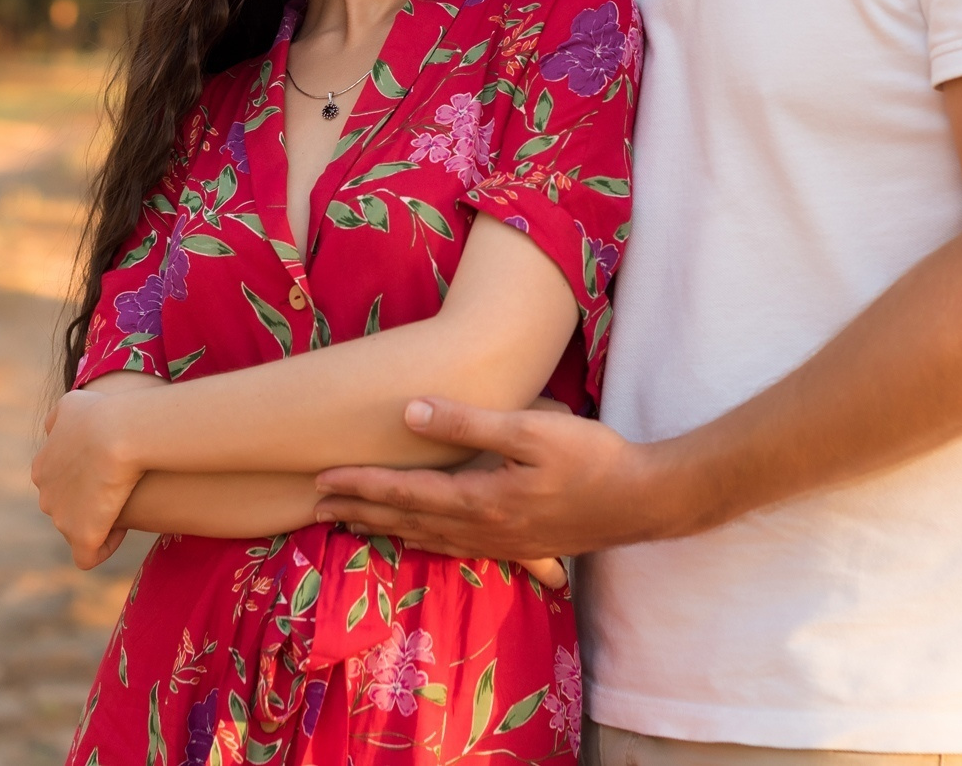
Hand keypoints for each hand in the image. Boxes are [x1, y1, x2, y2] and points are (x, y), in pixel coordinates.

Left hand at [31, 389, 140, 567]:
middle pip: (68, 508)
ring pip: (80, 529)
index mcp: (42, 467)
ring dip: (101, 522)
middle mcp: (46, 495)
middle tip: (121, 489)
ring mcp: (62, 519)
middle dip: (92, 503)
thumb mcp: (72, 404)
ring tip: (128, 508)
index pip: (62, 482)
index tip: (112, 469)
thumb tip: (53, 429)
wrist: (118, 433)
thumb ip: (59, 419)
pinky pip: (88, 555)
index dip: (89, 478)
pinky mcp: (82, 536)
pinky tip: (122, 531)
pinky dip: (103, 547)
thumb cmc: (103, 412)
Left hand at [314, 397, 688, 560]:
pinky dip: (425, 541)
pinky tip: (421, 538)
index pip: (406, 493)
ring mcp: (501, 542)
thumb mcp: (532, 429)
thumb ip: (469, 423)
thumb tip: (410, 413)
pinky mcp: (519, 545)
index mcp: (481, 500)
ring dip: (387, 528)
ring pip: (428, 538)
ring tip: (354, 524)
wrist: (644, 500)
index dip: (361, 486)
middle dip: (361, 512)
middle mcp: (483, 529)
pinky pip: (456, 547)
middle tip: (316, 508)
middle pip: (408, 521)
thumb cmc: (592, 458)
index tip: (321, 480)